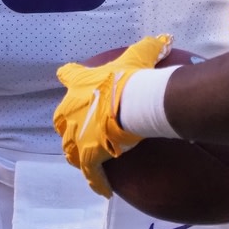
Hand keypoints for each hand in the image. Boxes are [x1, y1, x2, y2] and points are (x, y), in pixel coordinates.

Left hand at [54, 35, 172, 196]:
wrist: (133, 103)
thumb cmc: (132, 78)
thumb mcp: (141, 55)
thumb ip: (151, 45)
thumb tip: (166, 38)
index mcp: (80, 83)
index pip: (68, 74)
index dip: (70, 76)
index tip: (68, 75)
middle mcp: (71, 109)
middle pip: (61, 117)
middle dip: (68, 122)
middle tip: (80, 125)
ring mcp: (77, 135)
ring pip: (70, 147)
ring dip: (77, 151)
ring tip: (85, 158)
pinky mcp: (88, 157)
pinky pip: (91, 174)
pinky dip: (96, 181)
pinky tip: (103, 189)